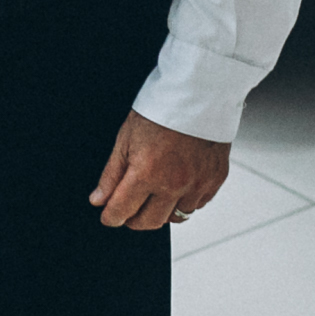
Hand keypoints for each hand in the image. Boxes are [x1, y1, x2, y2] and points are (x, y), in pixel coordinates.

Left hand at [90, 111, 229, 230]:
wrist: (199, 93)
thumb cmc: (162, 110)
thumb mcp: (126, 139)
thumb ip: (112, 174)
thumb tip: (99, 200)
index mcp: (147, 173)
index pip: (122, 211)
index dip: (111, 217)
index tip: (109, 216)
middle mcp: (174, 184)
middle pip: (149, 222)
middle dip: (134, 219)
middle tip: (129, 208)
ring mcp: (197, 184)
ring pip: (175, 217)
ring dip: (162, 210)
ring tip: (156, 192)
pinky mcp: (215, 180)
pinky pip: (197, 204)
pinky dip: (185, 200)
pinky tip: (178, 184)